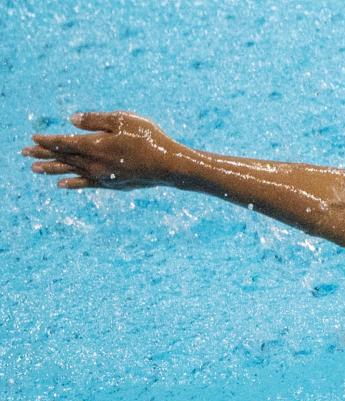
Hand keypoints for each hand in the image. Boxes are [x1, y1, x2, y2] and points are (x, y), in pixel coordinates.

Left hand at [22, 111, 179, 190]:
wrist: (168, 166)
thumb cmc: (148, 138)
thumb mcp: (123, 120)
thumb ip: (96, 119)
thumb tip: (72, 120)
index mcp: (95, 144)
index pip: (64, 142)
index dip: (47, 141)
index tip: (33, 138)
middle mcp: (94, 163)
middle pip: (63, 158)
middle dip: (43, 154)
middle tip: (24, 153)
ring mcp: (102, 176)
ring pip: (71, 172)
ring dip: (51, 169)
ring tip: (34, 169)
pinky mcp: (111, 184)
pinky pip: (85, 184)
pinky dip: (72, 183)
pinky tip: (61, 185)